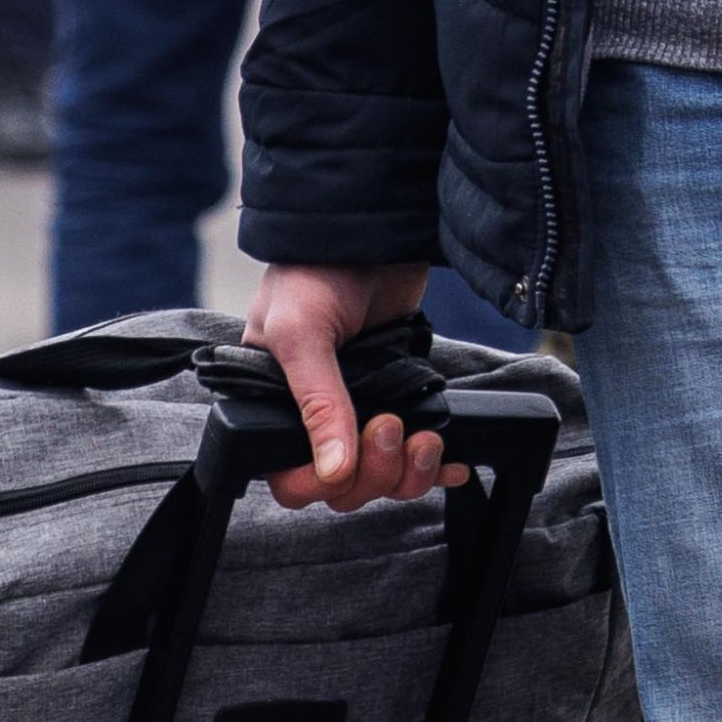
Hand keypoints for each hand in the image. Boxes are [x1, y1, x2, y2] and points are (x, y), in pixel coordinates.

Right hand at [249, 258, 451, 507]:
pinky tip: (450, 458)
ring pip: (382, 480)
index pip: (287, 476)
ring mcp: (359, 412)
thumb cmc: (314, 273)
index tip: (346, 459)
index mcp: (271, 405)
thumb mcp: (302, 334)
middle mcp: (313, 417)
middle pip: (342, 487)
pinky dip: (434, 465)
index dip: (319, 481)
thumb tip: (334, 471)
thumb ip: (317, 404)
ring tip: (424, 438)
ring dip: (408, 472)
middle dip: (374, 471)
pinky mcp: (400, 401)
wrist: (371, 233)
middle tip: (391, 427)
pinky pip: (415, 458)